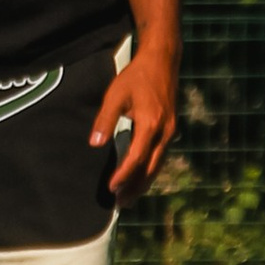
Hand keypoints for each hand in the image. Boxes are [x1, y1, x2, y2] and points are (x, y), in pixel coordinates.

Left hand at [94, 43, 176, 198]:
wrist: (163, 60)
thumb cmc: (136, 76)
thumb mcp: (115, 95)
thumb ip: (105, 120)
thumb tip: (95, 145)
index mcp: (151, 124)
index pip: (136, 158)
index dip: (124, 175)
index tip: (111, 189)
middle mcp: (164, 131)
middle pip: (151, 168)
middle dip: (136, 187)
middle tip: (121, 204)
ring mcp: (170, 131)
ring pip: (158, 164)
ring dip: (144, 182)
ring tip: (129, 197)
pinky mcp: (170, 128)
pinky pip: (160, 155)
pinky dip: (149, 169)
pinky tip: (140, 175)